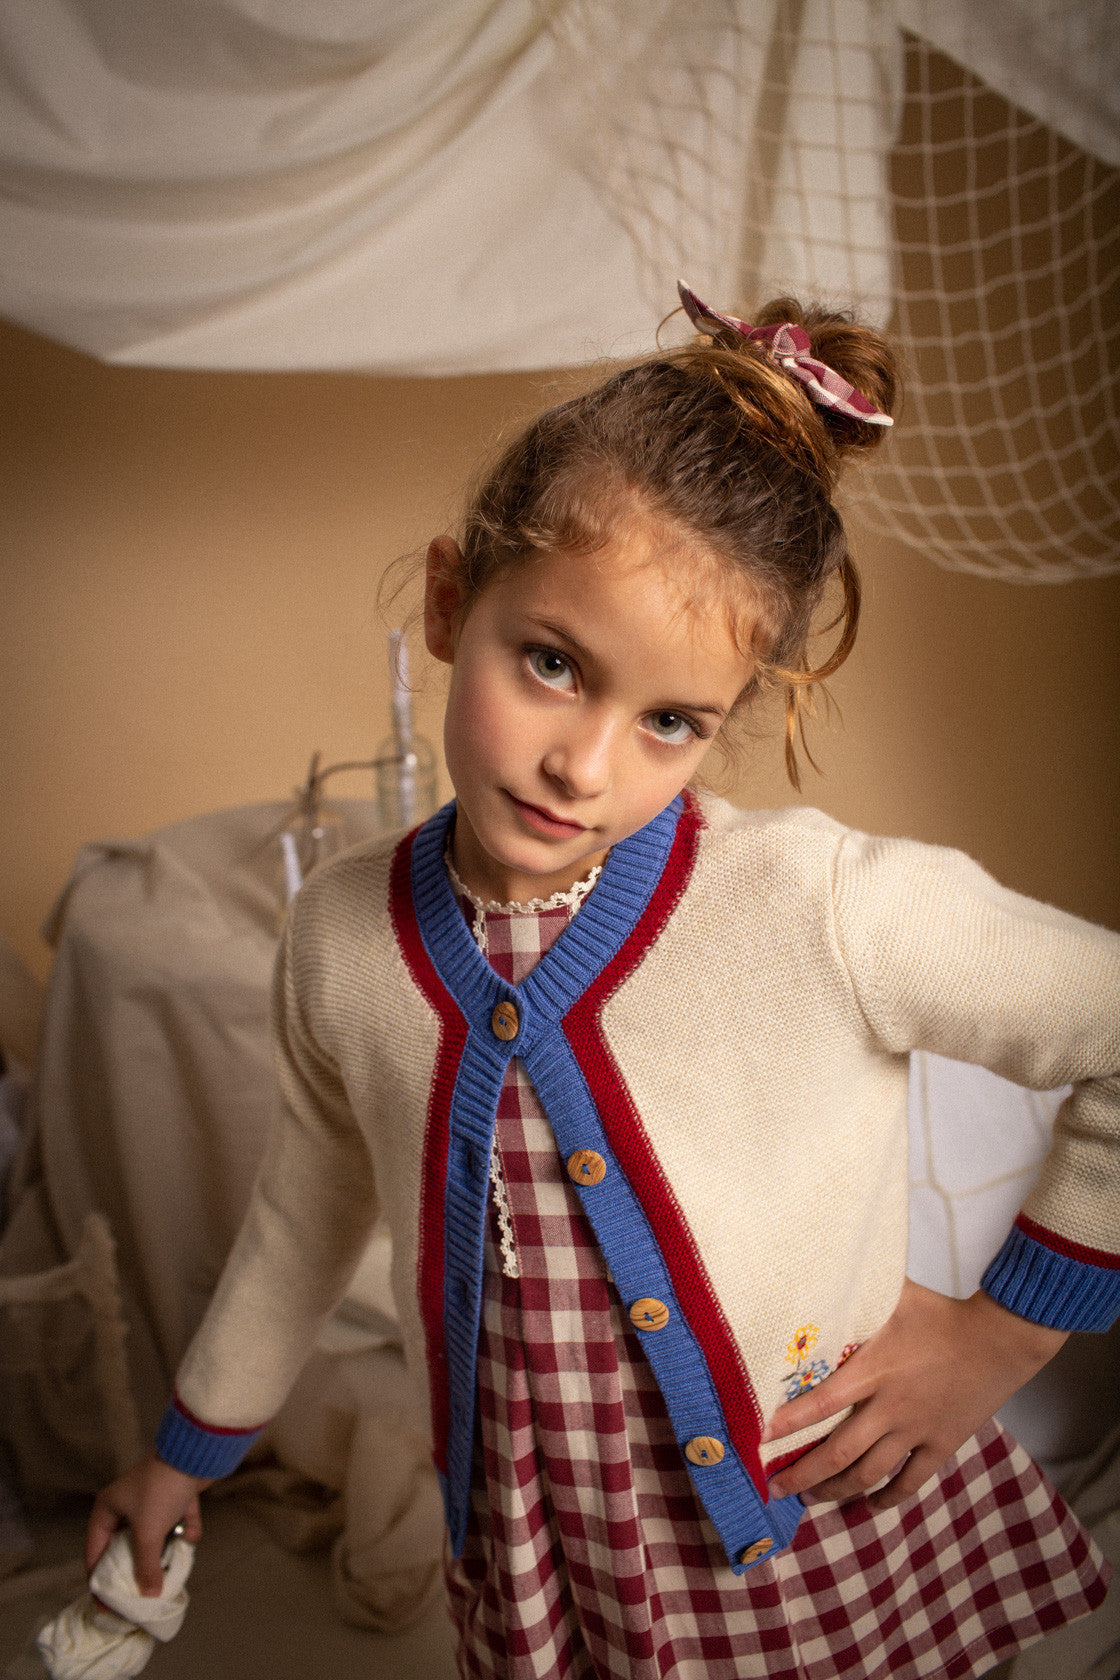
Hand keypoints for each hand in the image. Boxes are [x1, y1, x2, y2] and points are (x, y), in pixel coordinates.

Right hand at [85, 1452, 209, 1594]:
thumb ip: (146, 1566)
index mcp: (108, 1509)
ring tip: (170, 1567)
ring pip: (155, 1536)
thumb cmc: (160, 1490)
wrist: (193, 1454)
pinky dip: (185, 1529)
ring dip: (165, 1548)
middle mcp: (126, 1504)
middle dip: (138, 1567)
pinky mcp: (175, 1496)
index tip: (105, 1604)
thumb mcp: (148, 1533)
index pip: (95, 1551)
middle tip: (143, 1592)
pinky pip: (177, 1522)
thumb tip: (149, 1594)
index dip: (99, 1579)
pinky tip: (191, 1533)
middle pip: (127, 1546)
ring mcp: (152, 1500)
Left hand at [763, 1280, 1066, 1510]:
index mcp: (876, 1370)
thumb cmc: (945, 1312)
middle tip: (775, 1487)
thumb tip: (821, 1270)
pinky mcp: (942, 1444)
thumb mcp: (896, 1294)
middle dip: (803, 1473)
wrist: (1001, 1339)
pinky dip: (888, 1497)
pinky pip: (911, 1481)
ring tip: (810, 1498)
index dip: (790, 1423)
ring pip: (870, 1474)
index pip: (822, 1403)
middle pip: (839, 1453)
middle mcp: (892, 1407)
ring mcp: (917, 1431)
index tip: (761, 1436)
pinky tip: (870, 1505)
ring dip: (836, 1491)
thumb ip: (858, 1292)